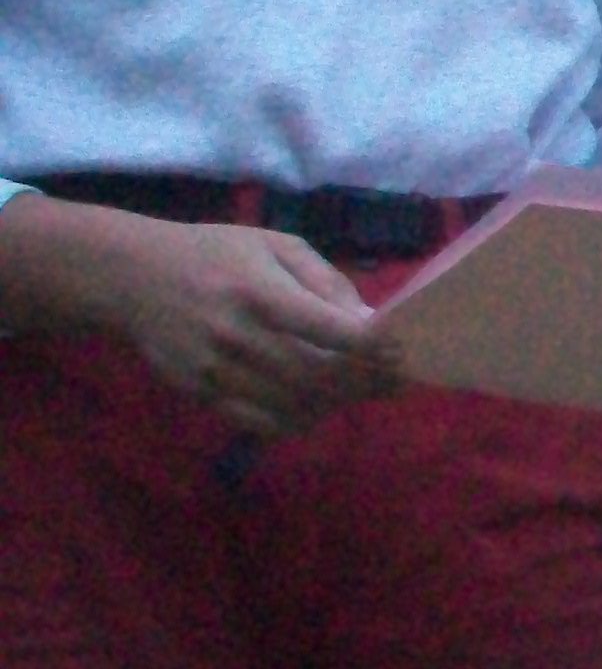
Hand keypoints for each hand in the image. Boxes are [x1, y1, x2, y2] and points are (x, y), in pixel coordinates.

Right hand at [10, 207, 403, 437]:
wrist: (134, 277)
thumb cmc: (215, 253)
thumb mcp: (272, 244)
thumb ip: (323, 279)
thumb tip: (369, 321)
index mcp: (258, 289)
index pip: (327, 328)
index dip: (372, 347)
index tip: (401, 352)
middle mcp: (238, 333)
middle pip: (318, 376)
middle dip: (364, 382)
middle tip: (395, 381)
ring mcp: (218, 369)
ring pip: (295, 405)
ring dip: (337, 403)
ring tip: (360, 391)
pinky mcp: (202, 394)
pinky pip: (263, 423)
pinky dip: (299, 420)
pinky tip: (316, 406)